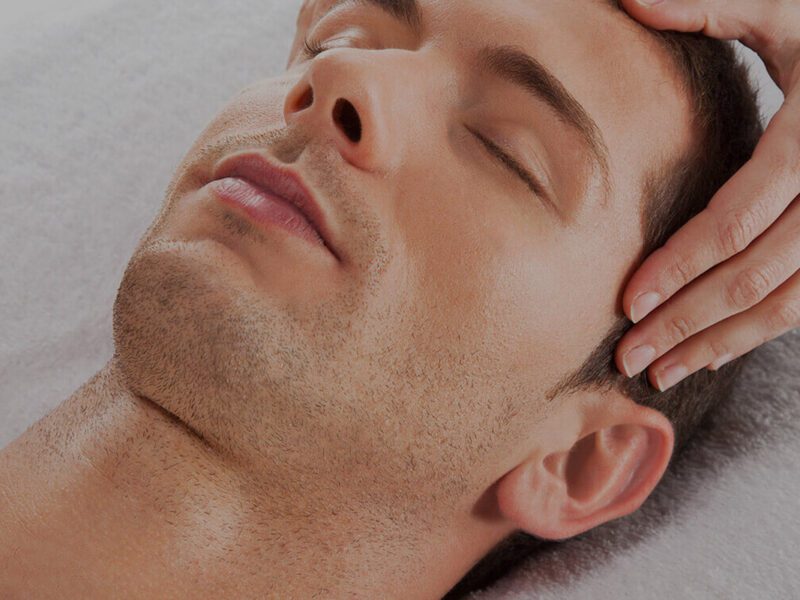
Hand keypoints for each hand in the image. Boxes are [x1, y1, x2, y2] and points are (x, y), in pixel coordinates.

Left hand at [615, 0, 799, 390]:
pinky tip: (711, 351)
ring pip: (785, 305)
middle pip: (754, 278)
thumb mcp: (790, 8)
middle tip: (628, 357)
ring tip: (659, 373)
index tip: (627, 302)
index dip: (680, 267)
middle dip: (687, 322)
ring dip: (719, 344)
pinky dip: (754, 333)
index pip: (736, 222)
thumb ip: (717, 4)